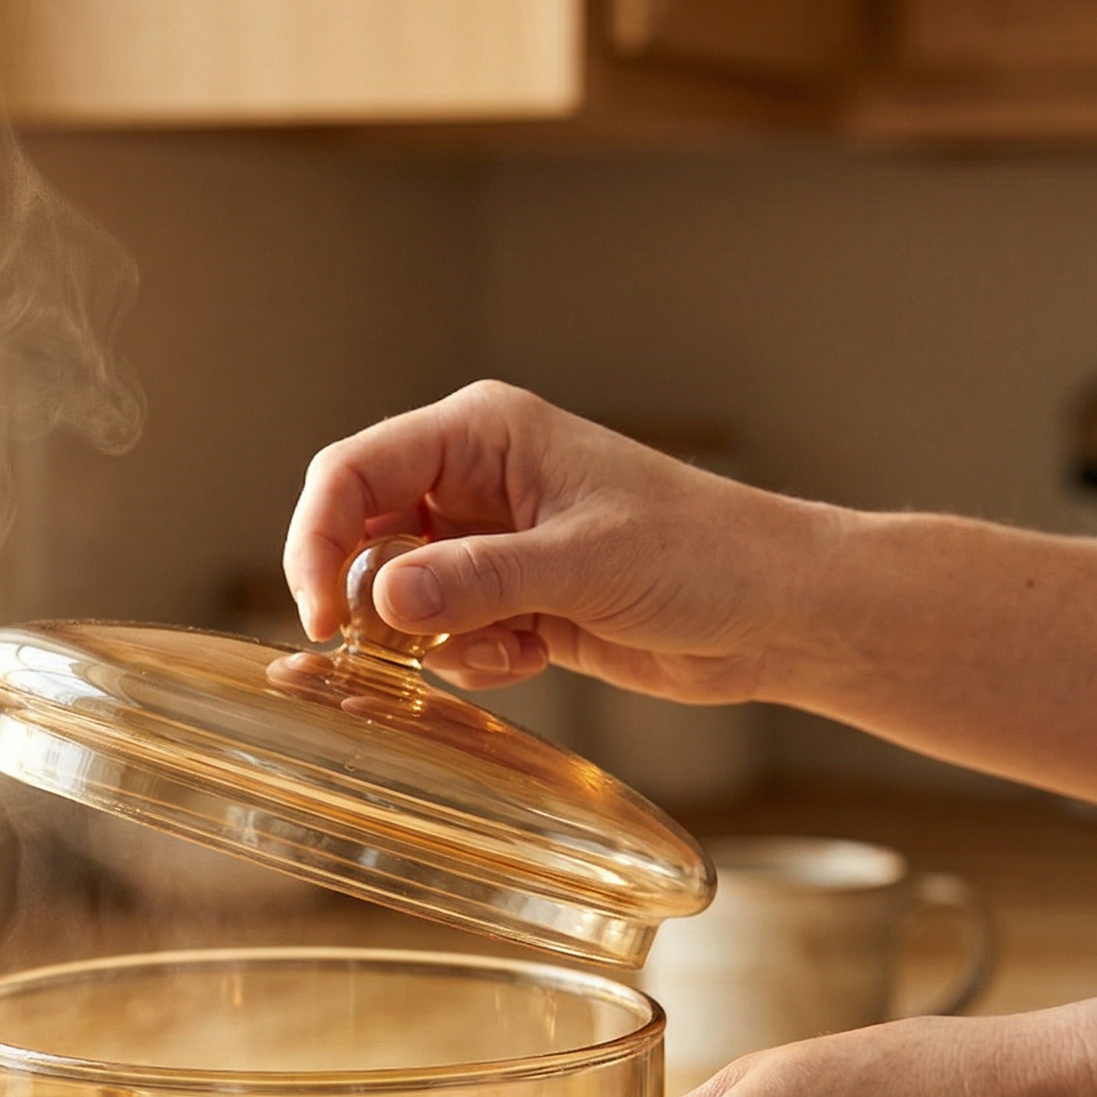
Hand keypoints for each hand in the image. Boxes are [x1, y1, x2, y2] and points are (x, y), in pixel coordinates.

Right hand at [285, 379, 836, 702]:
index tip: (325, 616)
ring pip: (401, 597)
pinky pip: (447, 638)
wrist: (777, 612)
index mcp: (484, 434)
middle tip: (394, 652)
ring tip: (509, 648)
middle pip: (362, 536)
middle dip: (373, 601)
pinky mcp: (512, 601)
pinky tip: (535, 656)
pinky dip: (474, 662)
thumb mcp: (586, 565)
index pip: (354, 472)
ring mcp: (492, 545)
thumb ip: (479, 579)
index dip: (318, 539)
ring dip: (436, 640)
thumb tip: (382, 596)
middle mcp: (475, 483)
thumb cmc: (703, 555)